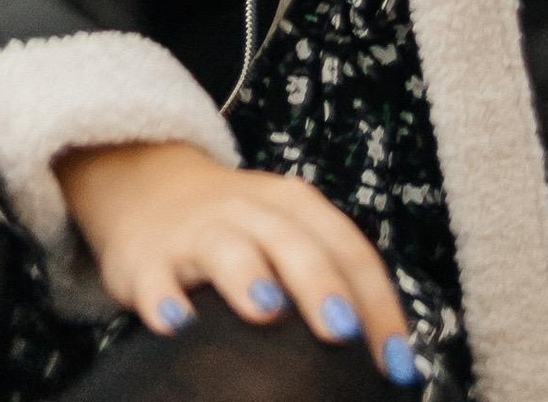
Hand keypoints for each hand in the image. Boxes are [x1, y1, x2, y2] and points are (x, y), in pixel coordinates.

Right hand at [56, 140, 414, 375]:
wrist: (151, 187)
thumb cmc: (239, 229)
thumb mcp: (287, 235)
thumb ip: (327, 280)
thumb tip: (378, 357)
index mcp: (299, 208)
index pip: (349, 251)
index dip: (379, 304)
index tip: (397, 361)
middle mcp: (254, 212)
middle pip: (295, 244)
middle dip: (321, 286)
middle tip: (344, 332)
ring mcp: (200, 233)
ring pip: (229, 249)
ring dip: (250, 277)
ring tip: (268, 311)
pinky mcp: (150, 260)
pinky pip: (157, 280)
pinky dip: (165, 301)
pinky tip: (176, 324)